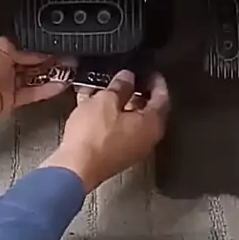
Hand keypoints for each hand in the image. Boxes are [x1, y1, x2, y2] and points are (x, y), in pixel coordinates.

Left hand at [0, 37, 73, 125]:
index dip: (48, 51)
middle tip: (72, 63)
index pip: (31, 51)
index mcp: (1, 50)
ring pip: (35, 82)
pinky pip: (30, 96)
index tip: (65, 51)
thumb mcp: (1, 47)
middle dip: (53, 64)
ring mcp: (6, 86)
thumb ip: (24, 50)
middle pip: (35, 67)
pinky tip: (59, 85)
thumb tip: (40, 49)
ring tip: (71, 74)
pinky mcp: (7, 103)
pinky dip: (45, 91)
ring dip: (52, 78)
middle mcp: (5, 68)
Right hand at [41, 70, 169, 192]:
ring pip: (128, 119)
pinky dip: (107, 117)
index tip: (150, 71)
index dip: (156, 80)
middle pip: (146, 109)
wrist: (75, 168)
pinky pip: (114, 130)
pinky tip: (91, 105)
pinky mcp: (113, 154)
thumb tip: (127, 77)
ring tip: (103, 88)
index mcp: (152, 124)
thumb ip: (121, 85)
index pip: (162, 96)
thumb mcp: (106, 100)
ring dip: (117, 104)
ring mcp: (129, 149)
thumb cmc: (93, 136)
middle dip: (135, 92)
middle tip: (126, 78)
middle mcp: (146, 138)